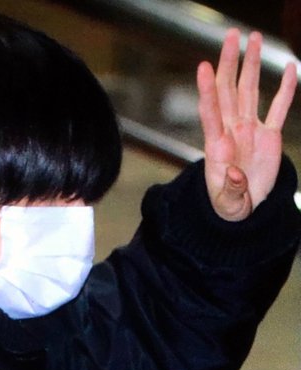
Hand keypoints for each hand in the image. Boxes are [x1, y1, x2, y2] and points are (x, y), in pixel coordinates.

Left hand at [197, 29, 297, 220]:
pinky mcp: (269, 136)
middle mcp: (232, 131)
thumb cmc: (229, 206)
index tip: (203, 67)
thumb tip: (235, 176)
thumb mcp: (228, 203)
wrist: (243, 210)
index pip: (210, 112)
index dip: (207, 90)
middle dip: (229, 63)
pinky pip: (279, 108)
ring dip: (251, 65)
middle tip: (231, 36)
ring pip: (250, 91)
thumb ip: (231, 189)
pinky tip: (290, 69)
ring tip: (253, 39)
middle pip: (228, 90)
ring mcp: (250, 131)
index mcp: (217, 147)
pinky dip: (285, 90)